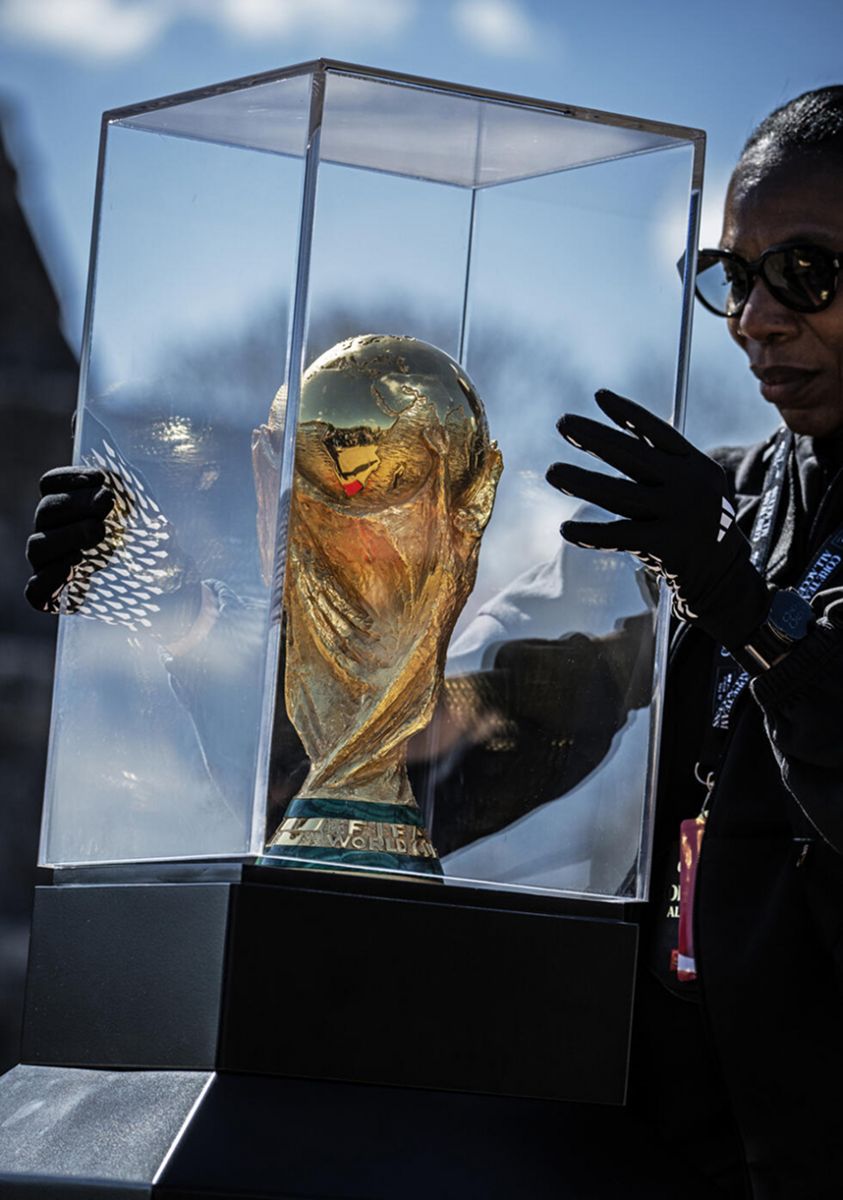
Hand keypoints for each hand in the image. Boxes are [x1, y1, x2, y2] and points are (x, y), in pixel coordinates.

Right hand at [25, 461, 203, 645]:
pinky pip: (36, 590)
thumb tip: (123, 484)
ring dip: (68, 536)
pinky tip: (74, 567)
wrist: (149, 588)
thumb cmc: (141, 544)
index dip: (70, 477)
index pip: (50, 483)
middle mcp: (50, 532)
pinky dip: (51, 578)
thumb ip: (131, 496)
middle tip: (106, 504)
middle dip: (78, 503)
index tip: (101, 479)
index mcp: (67, 507)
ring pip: (38, 546)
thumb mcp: (142, 517)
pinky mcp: (50, 596)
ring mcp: (47, 564)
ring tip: (98, 532)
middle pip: (46, 511)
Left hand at [547, 389, 769, 649]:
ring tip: (552, 472)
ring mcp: (677, 515)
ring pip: (618, 494)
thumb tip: (610, 432)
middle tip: (563, 422)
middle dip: (594, 436)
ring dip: (580, 481)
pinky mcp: (665, 545)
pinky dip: (590, 533)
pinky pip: (618, 536)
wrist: (722, 573)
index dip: (628, 414)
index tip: (599, 396)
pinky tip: (565, 530)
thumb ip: (661, 462)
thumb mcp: (693, 484)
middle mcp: (689, 485)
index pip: (658, 432)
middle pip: (632, 455)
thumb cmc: (694, 523)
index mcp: (696, 464)